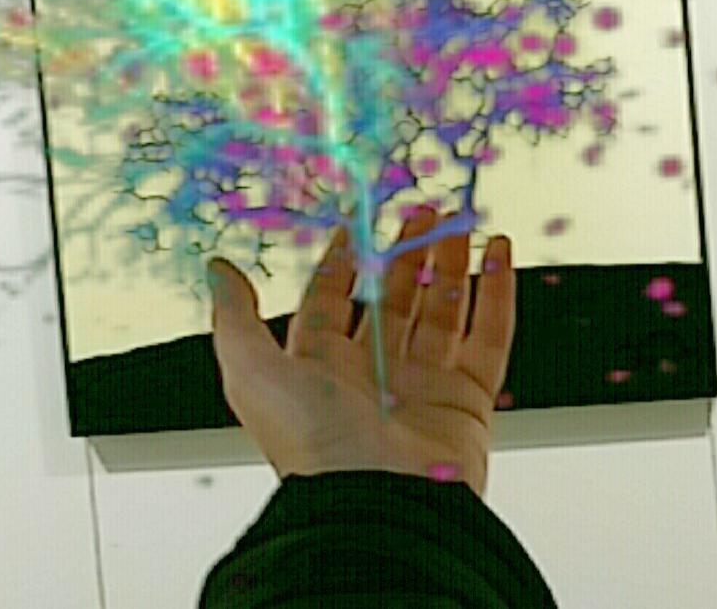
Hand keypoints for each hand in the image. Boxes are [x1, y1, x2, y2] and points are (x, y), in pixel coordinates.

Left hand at [207, 208, 516, 498]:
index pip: (331, 301)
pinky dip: (497, 292)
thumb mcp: (251, 371)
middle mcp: (371, 376)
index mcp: (319, 370)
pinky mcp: (467, 400)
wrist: (380, 503)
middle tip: (422, 213)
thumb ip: (234, 316)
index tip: (358, 223)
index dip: (343, 260)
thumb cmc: (314, 447)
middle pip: (393, 299)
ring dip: (451, 264)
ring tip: (461, 223)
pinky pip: (488, 335)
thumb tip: (218, 271)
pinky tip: (498, 255)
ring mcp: (422, 387)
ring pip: (441, 310)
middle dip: (406, 253)